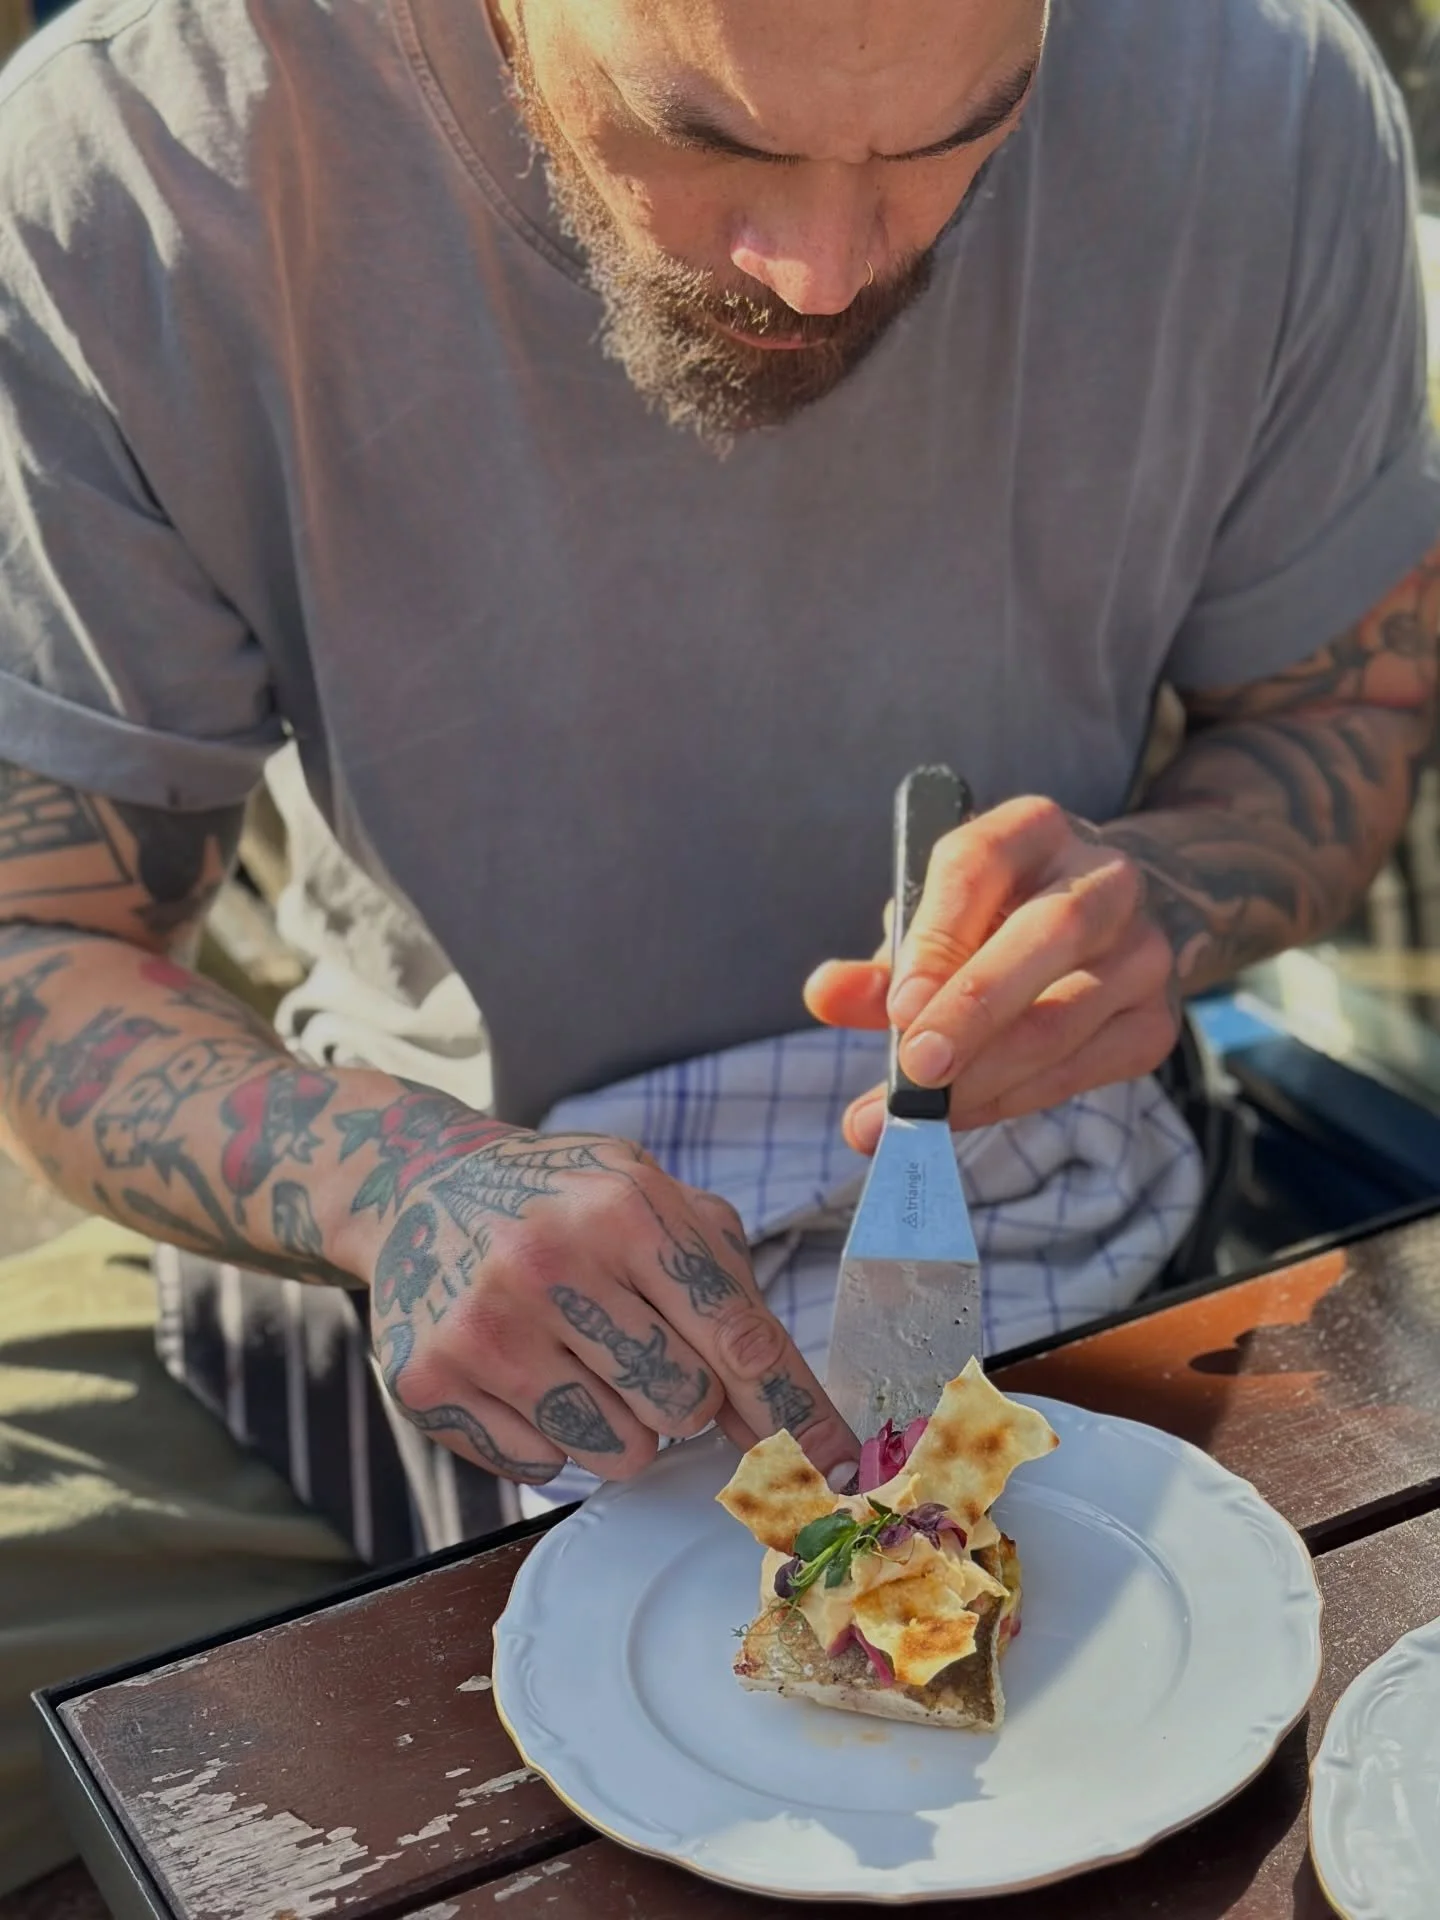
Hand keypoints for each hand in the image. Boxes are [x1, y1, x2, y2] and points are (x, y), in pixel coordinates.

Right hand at [337, 1092, 857, 1486]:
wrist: (421, 1189)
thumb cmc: (564, 1202)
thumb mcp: (651, 1196)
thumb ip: (726, 1286)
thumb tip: (786, 1412)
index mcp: (624, 1206)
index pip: (738, 1337)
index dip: (796, 1412)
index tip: (838, 1465)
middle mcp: (550, 1262)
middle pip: (685, 1405)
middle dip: (684, 1394)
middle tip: (640, 1345)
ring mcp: (485, 1326)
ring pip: (620, 1451)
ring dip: (622, 1422)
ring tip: (580, 1355)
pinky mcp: (433, 1381)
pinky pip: (544, 1465)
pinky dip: (553, 1433)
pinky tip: (525, 1368)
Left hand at [804, 796, 1179, 1147]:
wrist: (1101, 933)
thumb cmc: (992, 926)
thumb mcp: (933, 927)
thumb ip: (883, 967)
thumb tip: (826, 994)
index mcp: (1032, 829)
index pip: (979, 865)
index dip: (937, 939)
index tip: (899, 1009)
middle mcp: (1101, 878)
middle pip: (1047, 935)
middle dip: (974, 1010)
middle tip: (914, 1073)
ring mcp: (1141, 949)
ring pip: (1069, 1015)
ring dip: (987, 1076)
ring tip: (919, 1117)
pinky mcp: (1154, 1018)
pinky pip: (1085, 1068)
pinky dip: (1017, 1099)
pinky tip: (967, 1115)